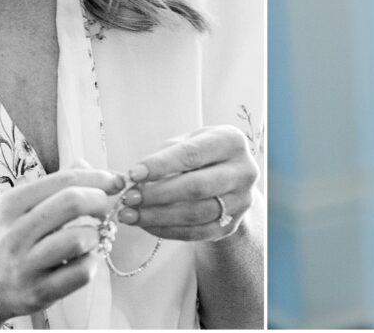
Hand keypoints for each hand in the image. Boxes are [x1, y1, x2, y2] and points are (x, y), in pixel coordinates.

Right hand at [0, 165, 122, 326]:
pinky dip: (92, 263)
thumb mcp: (19, 205)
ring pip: (79, 238)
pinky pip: (81, 272)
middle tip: (105, 209)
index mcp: (11, 204)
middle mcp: (15, 233)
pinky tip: (83, 260)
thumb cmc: (9, 239)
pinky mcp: (38, 293)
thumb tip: (92, 167)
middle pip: (73, 202)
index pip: (65, 179)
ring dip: (96, 235)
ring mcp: (25, 265)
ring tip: (90, 237)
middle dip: (100, 201)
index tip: (116, 181)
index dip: (99, 177)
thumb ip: (54, 184)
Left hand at [119, 126, 258, 240]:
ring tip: (131, 215)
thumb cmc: (201, 154)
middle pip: (196, 187)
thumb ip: (164, 156)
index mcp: (231, 141)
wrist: (229, 177)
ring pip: (195, 214)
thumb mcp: (188, 143)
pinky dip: (167, 230)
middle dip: (157, 194)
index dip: (160, 165)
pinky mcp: (232, 225)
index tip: (133, 174)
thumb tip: (134, 179)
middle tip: (129, 198)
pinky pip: (196, 233)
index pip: (192, 154)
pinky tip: (147, 225)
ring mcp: (241, 201)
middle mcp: (244, 171)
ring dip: (158, 216)